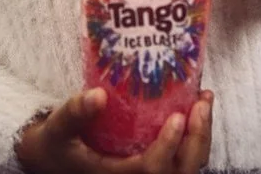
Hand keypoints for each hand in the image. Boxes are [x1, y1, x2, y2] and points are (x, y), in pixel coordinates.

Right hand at [14, 87, 213, 173]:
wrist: (55, 158)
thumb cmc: (57, 144)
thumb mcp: (58, 128)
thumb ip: (75, 113)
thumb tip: (98, 95)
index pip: (151, 170)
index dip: (168, 147)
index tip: (177, 117)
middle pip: (180, 173)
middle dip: (197, 140)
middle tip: (202, 104)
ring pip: (188, 167)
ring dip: (201, 137)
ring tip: (205, 101)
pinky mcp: (154, 165)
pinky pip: (184, 159)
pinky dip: (195, 137)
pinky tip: (198, 108)